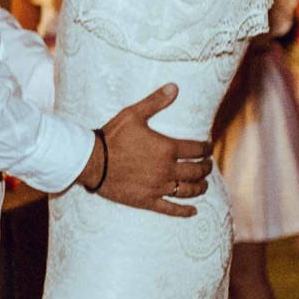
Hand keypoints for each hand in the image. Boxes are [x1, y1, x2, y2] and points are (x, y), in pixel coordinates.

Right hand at [88, 85, 209, 217]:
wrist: (91, 162)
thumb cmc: (112, 137)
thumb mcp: (132, 115)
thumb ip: (155, 102)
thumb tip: (174, 87)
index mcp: (167, 149)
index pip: (196, 150)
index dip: (205, 149)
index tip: (207, 149)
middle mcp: (167, 169)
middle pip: (196, 171)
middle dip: (205, 168)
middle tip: (206, 166)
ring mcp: (159, 187)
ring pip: (188, 190)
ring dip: (200, 187)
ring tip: (203, 185)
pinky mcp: (148, 200)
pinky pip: (172, 209)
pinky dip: (185, 211)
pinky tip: (193, 211)